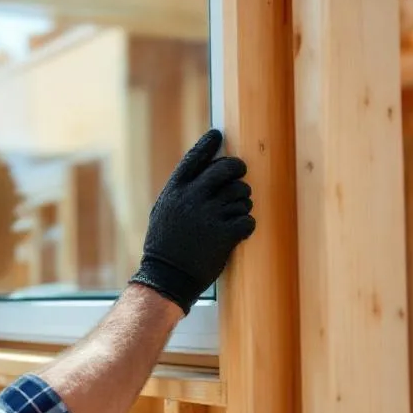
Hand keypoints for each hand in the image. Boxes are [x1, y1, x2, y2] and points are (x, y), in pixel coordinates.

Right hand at [129, 130, 254, 314]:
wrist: (167, 277)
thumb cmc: (165, 245)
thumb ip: (180, 191)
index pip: (194, 158)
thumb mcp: (163, 212)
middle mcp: (192, 198)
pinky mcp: (225, 234)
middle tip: (241, 175)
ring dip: (243, 202)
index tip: (217, 134)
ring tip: (235, 213)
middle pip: (227, 169)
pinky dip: (247, 225)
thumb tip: (199, 172)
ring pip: (242, 194)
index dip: (207, 144)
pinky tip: (239, 231)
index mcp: (175, 191)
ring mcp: (209, 215)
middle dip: (238, 170)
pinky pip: (248, 219)